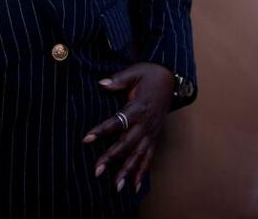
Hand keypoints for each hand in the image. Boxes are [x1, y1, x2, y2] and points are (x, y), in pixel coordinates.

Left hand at [82, 62, 173, 193]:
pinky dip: (143, 172)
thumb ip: (118, 80)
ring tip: (116, 186)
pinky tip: (135, 186)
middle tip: (96, 170)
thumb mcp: (134, 72)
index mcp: (138, 107)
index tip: (87, 139)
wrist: (170, 79)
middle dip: (111, 157)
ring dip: (127, 170)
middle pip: (126, 143)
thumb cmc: (150, 75)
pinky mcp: (155, 136)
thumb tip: (101, 83)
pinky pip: (149, 157)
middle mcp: (145, 123)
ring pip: (138, 155)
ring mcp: (151, 132)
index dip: (102, 130)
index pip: (117, 121)